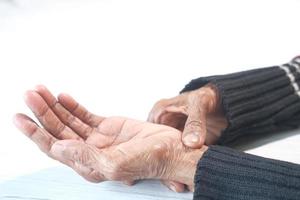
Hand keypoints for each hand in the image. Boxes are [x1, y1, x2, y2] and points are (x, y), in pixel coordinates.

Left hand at [13, 85, 206, 187]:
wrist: (171, 149)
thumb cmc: (150, 161)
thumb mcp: (116, 163)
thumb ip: (85, 157)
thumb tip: (57, 149)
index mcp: (87, 165)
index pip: (54, 147)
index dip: (35, 133)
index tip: (20, 118)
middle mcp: (89, 152)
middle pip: (58, 131)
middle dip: (42, 113)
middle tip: (29, 95)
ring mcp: (98, 138)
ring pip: (69, 121)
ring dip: (54, 106)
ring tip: (40, 91)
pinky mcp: (108, 126)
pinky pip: (84, 115)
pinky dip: (72, 105)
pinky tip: (62, 97)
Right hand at [148, 84, 226, 191]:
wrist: (224, 102)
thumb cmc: (208, 97)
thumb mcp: (199, 105)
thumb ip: (195, 123)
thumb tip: (190, 142)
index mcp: (160, 112)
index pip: (150, 135)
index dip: (154, 149)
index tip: (162, 163)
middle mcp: (164, 125)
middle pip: (157, 147)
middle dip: (164, 163)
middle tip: (173, 179)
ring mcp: (173, 135)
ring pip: (168, 155)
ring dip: (174, 167)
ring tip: (179, 182)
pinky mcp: (184, 144)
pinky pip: (181, 157)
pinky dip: (183, 166)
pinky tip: (186, 176)